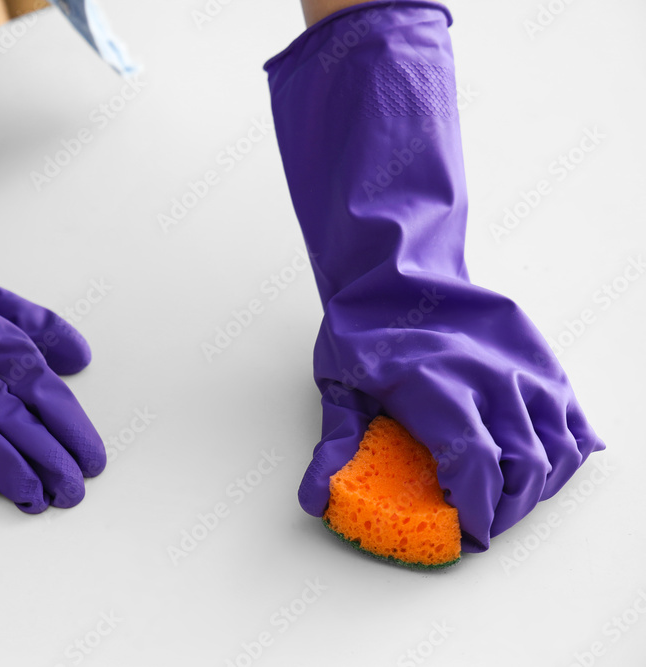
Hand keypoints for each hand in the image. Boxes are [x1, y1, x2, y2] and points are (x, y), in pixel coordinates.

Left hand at [300, 273, 603, 550]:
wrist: (397, 272)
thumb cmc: (366, 328)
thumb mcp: (339, 385)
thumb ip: (335, 447)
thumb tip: (314, 499)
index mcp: (438, 388)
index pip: (476, 468)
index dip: (477, 514)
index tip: (465, 536)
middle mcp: (490, 380)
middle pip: (526, 468)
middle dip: (506, 512)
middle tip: (482, 525)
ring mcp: (523, 370)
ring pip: (559, 449)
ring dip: (538, 489)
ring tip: (506, 502)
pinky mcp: (542, 364)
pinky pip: (573, 421)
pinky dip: (565, 454)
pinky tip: (539, 469)